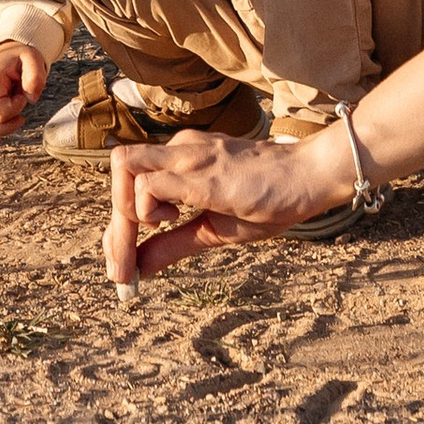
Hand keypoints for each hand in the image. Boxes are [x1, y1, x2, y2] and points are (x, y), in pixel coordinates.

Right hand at [0, 38, 48, 142]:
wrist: (8, 56)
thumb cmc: (19, 59)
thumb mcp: (32, 58)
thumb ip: (35, 76)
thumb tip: (31, 99)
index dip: (12, 108)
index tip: (23, 98)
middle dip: (7, 124)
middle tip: (21, 113)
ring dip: (0, 131)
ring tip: (14, 119)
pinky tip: (0, 133)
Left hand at [104, 122, 356, 289]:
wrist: (309, 176)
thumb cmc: (268, 198)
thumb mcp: (214, 229)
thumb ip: (174, 244)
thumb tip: (140, 269)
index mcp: (180, 159)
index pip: (127, 182)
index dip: (116, 228)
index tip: (120, 267)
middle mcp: (178, 149)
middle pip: (118, 173)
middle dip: (114, 230)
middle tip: (121, 273)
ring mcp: (189, 156)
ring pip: (125, 170)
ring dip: (124, 218)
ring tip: (142, 250)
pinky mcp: (203, 173)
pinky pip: (152, 184)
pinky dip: (146, 212)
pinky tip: (169, 224)